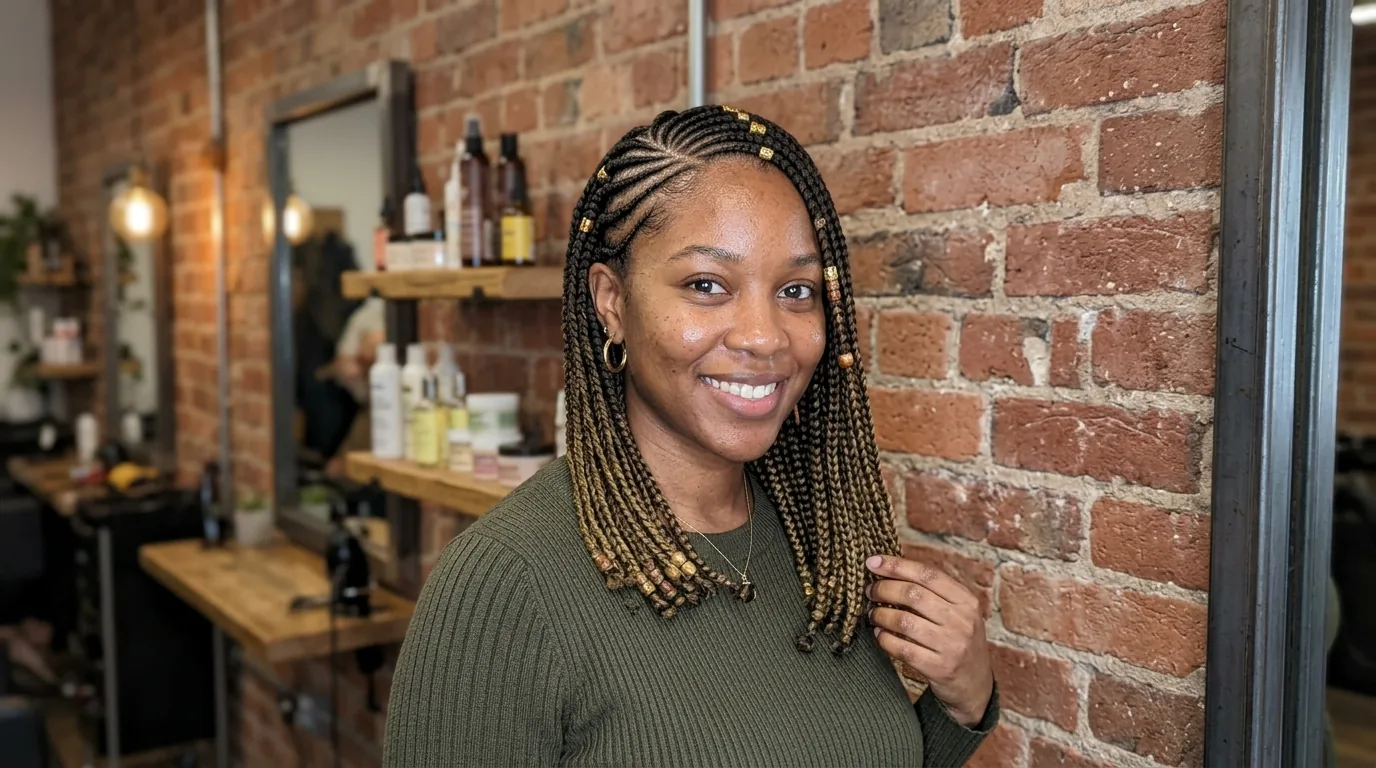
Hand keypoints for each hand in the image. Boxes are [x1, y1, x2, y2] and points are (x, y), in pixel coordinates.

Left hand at [865, 554, 993, 725]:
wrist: (975, 684)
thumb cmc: (959, 640)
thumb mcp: (959, 612)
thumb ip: (934, 592)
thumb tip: (891, 569)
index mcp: (967, 601)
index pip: (928, 574)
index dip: (896, 565)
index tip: (873, 562)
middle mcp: (962, 621)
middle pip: (913, 595)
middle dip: (884, 589)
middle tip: (870, 592)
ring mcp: (952, 646)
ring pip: (904, 621)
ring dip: (881, 615)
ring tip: (873, 614)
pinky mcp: (939, 668)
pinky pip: (902, 649)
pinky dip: (885, 639)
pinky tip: (879, 635)